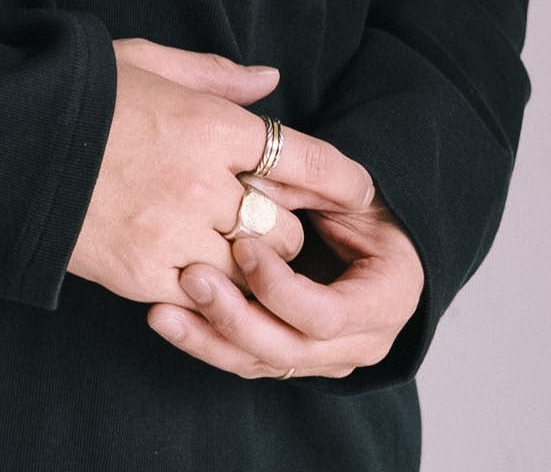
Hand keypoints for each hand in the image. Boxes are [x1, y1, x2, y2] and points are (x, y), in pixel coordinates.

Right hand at [67, 40, 361, 302]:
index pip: (304, 159)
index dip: (340, 180)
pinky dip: (207, 288)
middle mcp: (200, 183)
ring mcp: (173, 234)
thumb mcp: (143, 62)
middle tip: (265, 216)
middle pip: (284, 227)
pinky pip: (204, 296)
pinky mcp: (143, 273)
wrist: (5, 145)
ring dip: (250, 264)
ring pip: (252, 271)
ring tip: (226, 245)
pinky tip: (191, 268)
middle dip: (283, 225)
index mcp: (207, 124)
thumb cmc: (77, 96)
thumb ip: (214, 75)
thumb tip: (271, 79)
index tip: (354, 189)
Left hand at [148, 184, 425, 379]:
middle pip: (290, 350)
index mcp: (387, 299)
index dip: (281, 289)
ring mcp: (323, 356)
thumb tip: (249, 189)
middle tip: (192, 278)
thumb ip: (300, 188)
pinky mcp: (286, 355)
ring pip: (261, 362)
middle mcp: (361, 341)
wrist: (360, 226)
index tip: (244, 248)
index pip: (327, 315)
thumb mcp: (338, 188)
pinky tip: (165, 317)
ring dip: (208, 338)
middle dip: (235, 318)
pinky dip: (203, 340)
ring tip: (163, 312)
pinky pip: (243, 359)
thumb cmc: (353, 202)